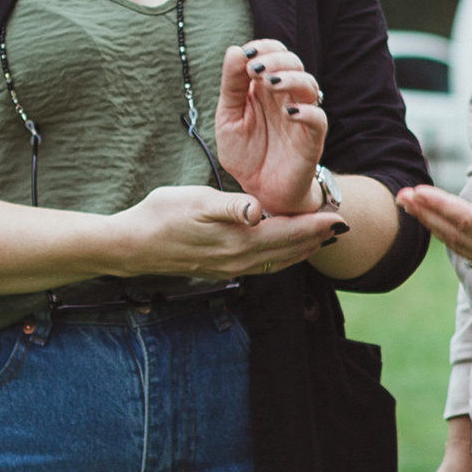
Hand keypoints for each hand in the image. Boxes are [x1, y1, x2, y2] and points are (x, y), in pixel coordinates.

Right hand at [113, 183, 343, 283]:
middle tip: (341, 226)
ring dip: (301, 250)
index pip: (287, 233)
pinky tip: (283, 250)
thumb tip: (258, 211)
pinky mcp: (221, 269)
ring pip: (277, 262)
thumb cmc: (161, 215)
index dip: (315, 225)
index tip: (339, 216)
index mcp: (238, 241)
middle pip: (288, 251)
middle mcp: (239, 260)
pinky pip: (262, 266)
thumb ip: (230, 208)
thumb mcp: (195, 202)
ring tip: (321, 239)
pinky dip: (281, 257)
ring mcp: (230, 268)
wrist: (131, 245)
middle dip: (316, 238)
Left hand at [215, 37, 329, 213]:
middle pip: (294, 62)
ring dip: (290, 78)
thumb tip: (234, 50)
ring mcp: (301, 116)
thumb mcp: (228, 118)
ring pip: (310, 84)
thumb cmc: (246, 154)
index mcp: (266, 88)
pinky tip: (288, 113)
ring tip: (269, 83)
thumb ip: (232, 86)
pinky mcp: (311, 140)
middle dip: (275, 59)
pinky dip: (306, 111)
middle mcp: (287, 97)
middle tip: (255, 70)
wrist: (259, 191)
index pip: (274, 52)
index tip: (245, 56)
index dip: (263, 47)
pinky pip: (318, 119)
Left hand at [397, 165, 471, 274]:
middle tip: (402, 196)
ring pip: (463, 245)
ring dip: (436, 226)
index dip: (439, 206)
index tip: (415, 190)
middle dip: (428, 217)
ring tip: (412, 205)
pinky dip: (453, 234)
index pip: (468, 220)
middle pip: (458, 236)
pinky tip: (441, 220)